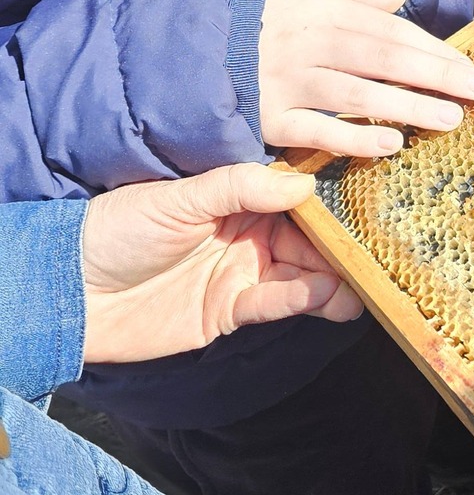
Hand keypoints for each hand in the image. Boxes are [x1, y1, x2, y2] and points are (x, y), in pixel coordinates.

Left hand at [79, 164, 361, 363]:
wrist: (72, 291)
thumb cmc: (118, 230)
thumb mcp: (178, 199)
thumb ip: (240, 188)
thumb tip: (303, 183)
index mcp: (236, 197)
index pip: (295, 193)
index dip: (331, 194)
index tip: (369, 191)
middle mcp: (247, 232)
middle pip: (309, 236)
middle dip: (343, 242)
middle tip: (381, 245)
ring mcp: (242, 271)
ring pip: (303, 272)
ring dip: (334, 277)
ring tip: (364, 280)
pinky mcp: (231, 310)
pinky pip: (277, 303)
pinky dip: (303, 300)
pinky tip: (325, 295)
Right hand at [259, 0, 473, 157]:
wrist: (190, 48)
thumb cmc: (259, 26)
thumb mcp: (304, 2)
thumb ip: (355, 1)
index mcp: (323, 12)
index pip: (390, 30)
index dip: (432, 49)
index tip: (469, 66)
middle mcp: (308, 42)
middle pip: (383, 57)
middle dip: (434, 73)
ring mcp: (288, 80)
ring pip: (357, 93)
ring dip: (408, 106)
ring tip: (450, 120)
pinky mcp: (268, 117)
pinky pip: (317, 129)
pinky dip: (354, 136)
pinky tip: (391, 144)